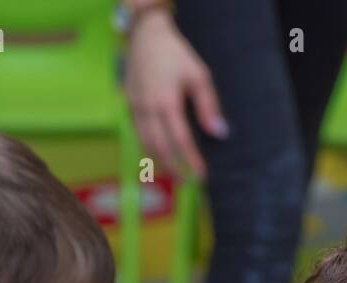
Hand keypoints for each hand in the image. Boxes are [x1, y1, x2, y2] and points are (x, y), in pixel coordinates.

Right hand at [125, 9, 227, 177]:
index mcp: (167, 102)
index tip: (202, 176)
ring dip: (158, 162)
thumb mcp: (199, 76)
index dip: (191, 161)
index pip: (181, 140)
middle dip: (173, 168)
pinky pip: (137, 134)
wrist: (146, 38)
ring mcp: (135, 108)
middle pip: (159, 148)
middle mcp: (148, 109)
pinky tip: (157, 155)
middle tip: (185, 181)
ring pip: (144, 144)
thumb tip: (218, 133)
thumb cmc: (177, 56)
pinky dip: (147, 149)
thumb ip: (208, 106)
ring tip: (171, 173)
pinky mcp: (128, 106)